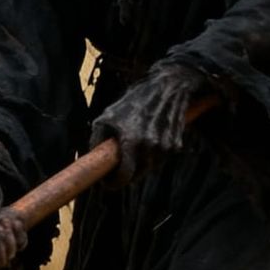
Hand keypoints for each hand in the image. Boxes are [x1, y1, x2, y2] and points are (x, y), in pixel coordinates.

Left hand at [89, 62, 205, 184]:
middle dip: (126, 174)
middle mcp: (150, 147)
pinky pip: (160, 159)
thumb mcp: (107, 115)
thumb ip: (97, 139)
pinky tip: (149, 138)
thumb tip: (93, 159)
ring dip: (140, 164)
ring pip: (149, 168)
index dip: (114, 182)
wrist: (168, 87)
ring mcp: (165, 147)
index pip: (124, 175)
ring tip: (135, 145)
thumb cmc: (134, 100)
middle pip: (137, 175)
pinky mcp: (176, 145)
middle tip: (117, 167)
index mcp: (132, 140)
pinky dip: (153, 155)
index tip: (107, 182)